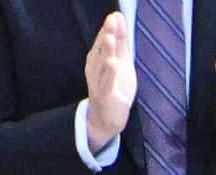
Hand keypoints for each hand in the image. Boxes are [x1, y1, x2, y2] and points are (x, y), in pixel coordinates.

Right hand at [84, 12, 134, 151]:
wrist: (106, 119)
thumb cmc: (114, 87)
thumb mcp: (121, 60)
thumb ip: (120, 40)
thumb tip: (118, 17)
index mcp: (98, 58)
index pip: (103, 40)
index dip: (109, 28)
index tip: (116, 15)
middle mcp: (95, 69)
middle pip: (101, 50)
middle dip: (106, 35)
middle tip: (111, 21)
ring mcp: (98, 82)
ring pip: (102, 65)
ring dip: (105, 51)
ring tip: (110, 38)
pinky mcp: (104, 96)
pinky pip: (106, 84)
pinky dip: (109, 74)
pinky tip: (112, 64)